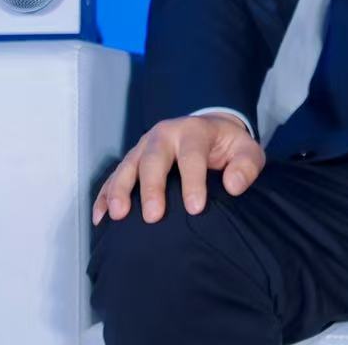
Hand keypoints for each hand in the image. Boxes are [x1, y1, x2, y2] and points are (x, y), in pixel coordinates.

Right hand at [91, 111, 263, 224]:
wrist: (208, 130)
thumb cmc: (227, 147)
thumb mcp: (247, 150)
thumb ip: (246, 166)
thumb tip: (234, 186)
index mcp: (194, 131)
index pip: (191, 156)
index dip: (193, 182)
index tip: (195, 208)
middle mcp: (165, 134)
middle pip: (153, 158)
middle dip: (152, 187)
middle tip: (153, 216)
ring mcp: (144, 146)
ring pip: (128, 166)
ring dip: (121, 190)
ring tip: (118, 215)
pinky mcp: (132, 160)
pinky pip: (114, 176)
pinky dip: (105, 195)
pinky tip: (100, 216)